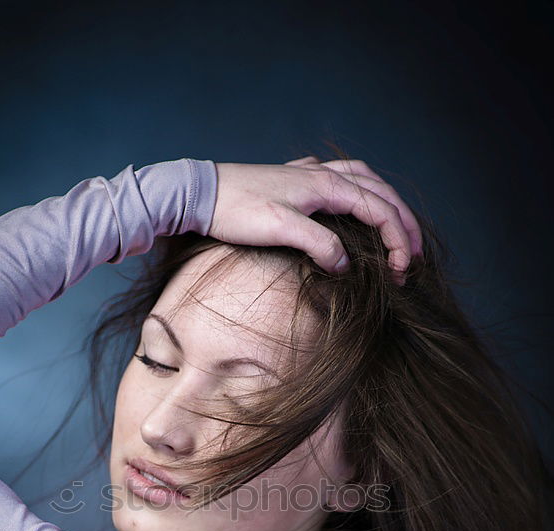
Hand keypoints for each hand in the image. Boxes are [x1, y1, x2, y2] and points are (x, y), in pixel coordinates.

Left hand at [207, 155, 421, 284]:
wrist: (201, 192)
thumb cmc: (236, 210)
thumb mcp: (280, 229)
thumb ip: (319, 244)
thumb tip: (346, 265)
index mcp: (327, 185)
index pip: (380, 210)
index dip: (398, 241)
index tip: (401, 272)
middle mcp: (324, 174)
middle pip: (381, 194)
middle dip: (403, 225)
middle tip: (414, 257)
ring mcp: (309, 174)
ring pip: (364, 181)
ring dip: (385, 203)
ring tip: (396, 227)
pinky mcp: (294, 180)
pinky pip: (340, 179)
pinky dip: (359, 190)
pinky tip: (352, 200)